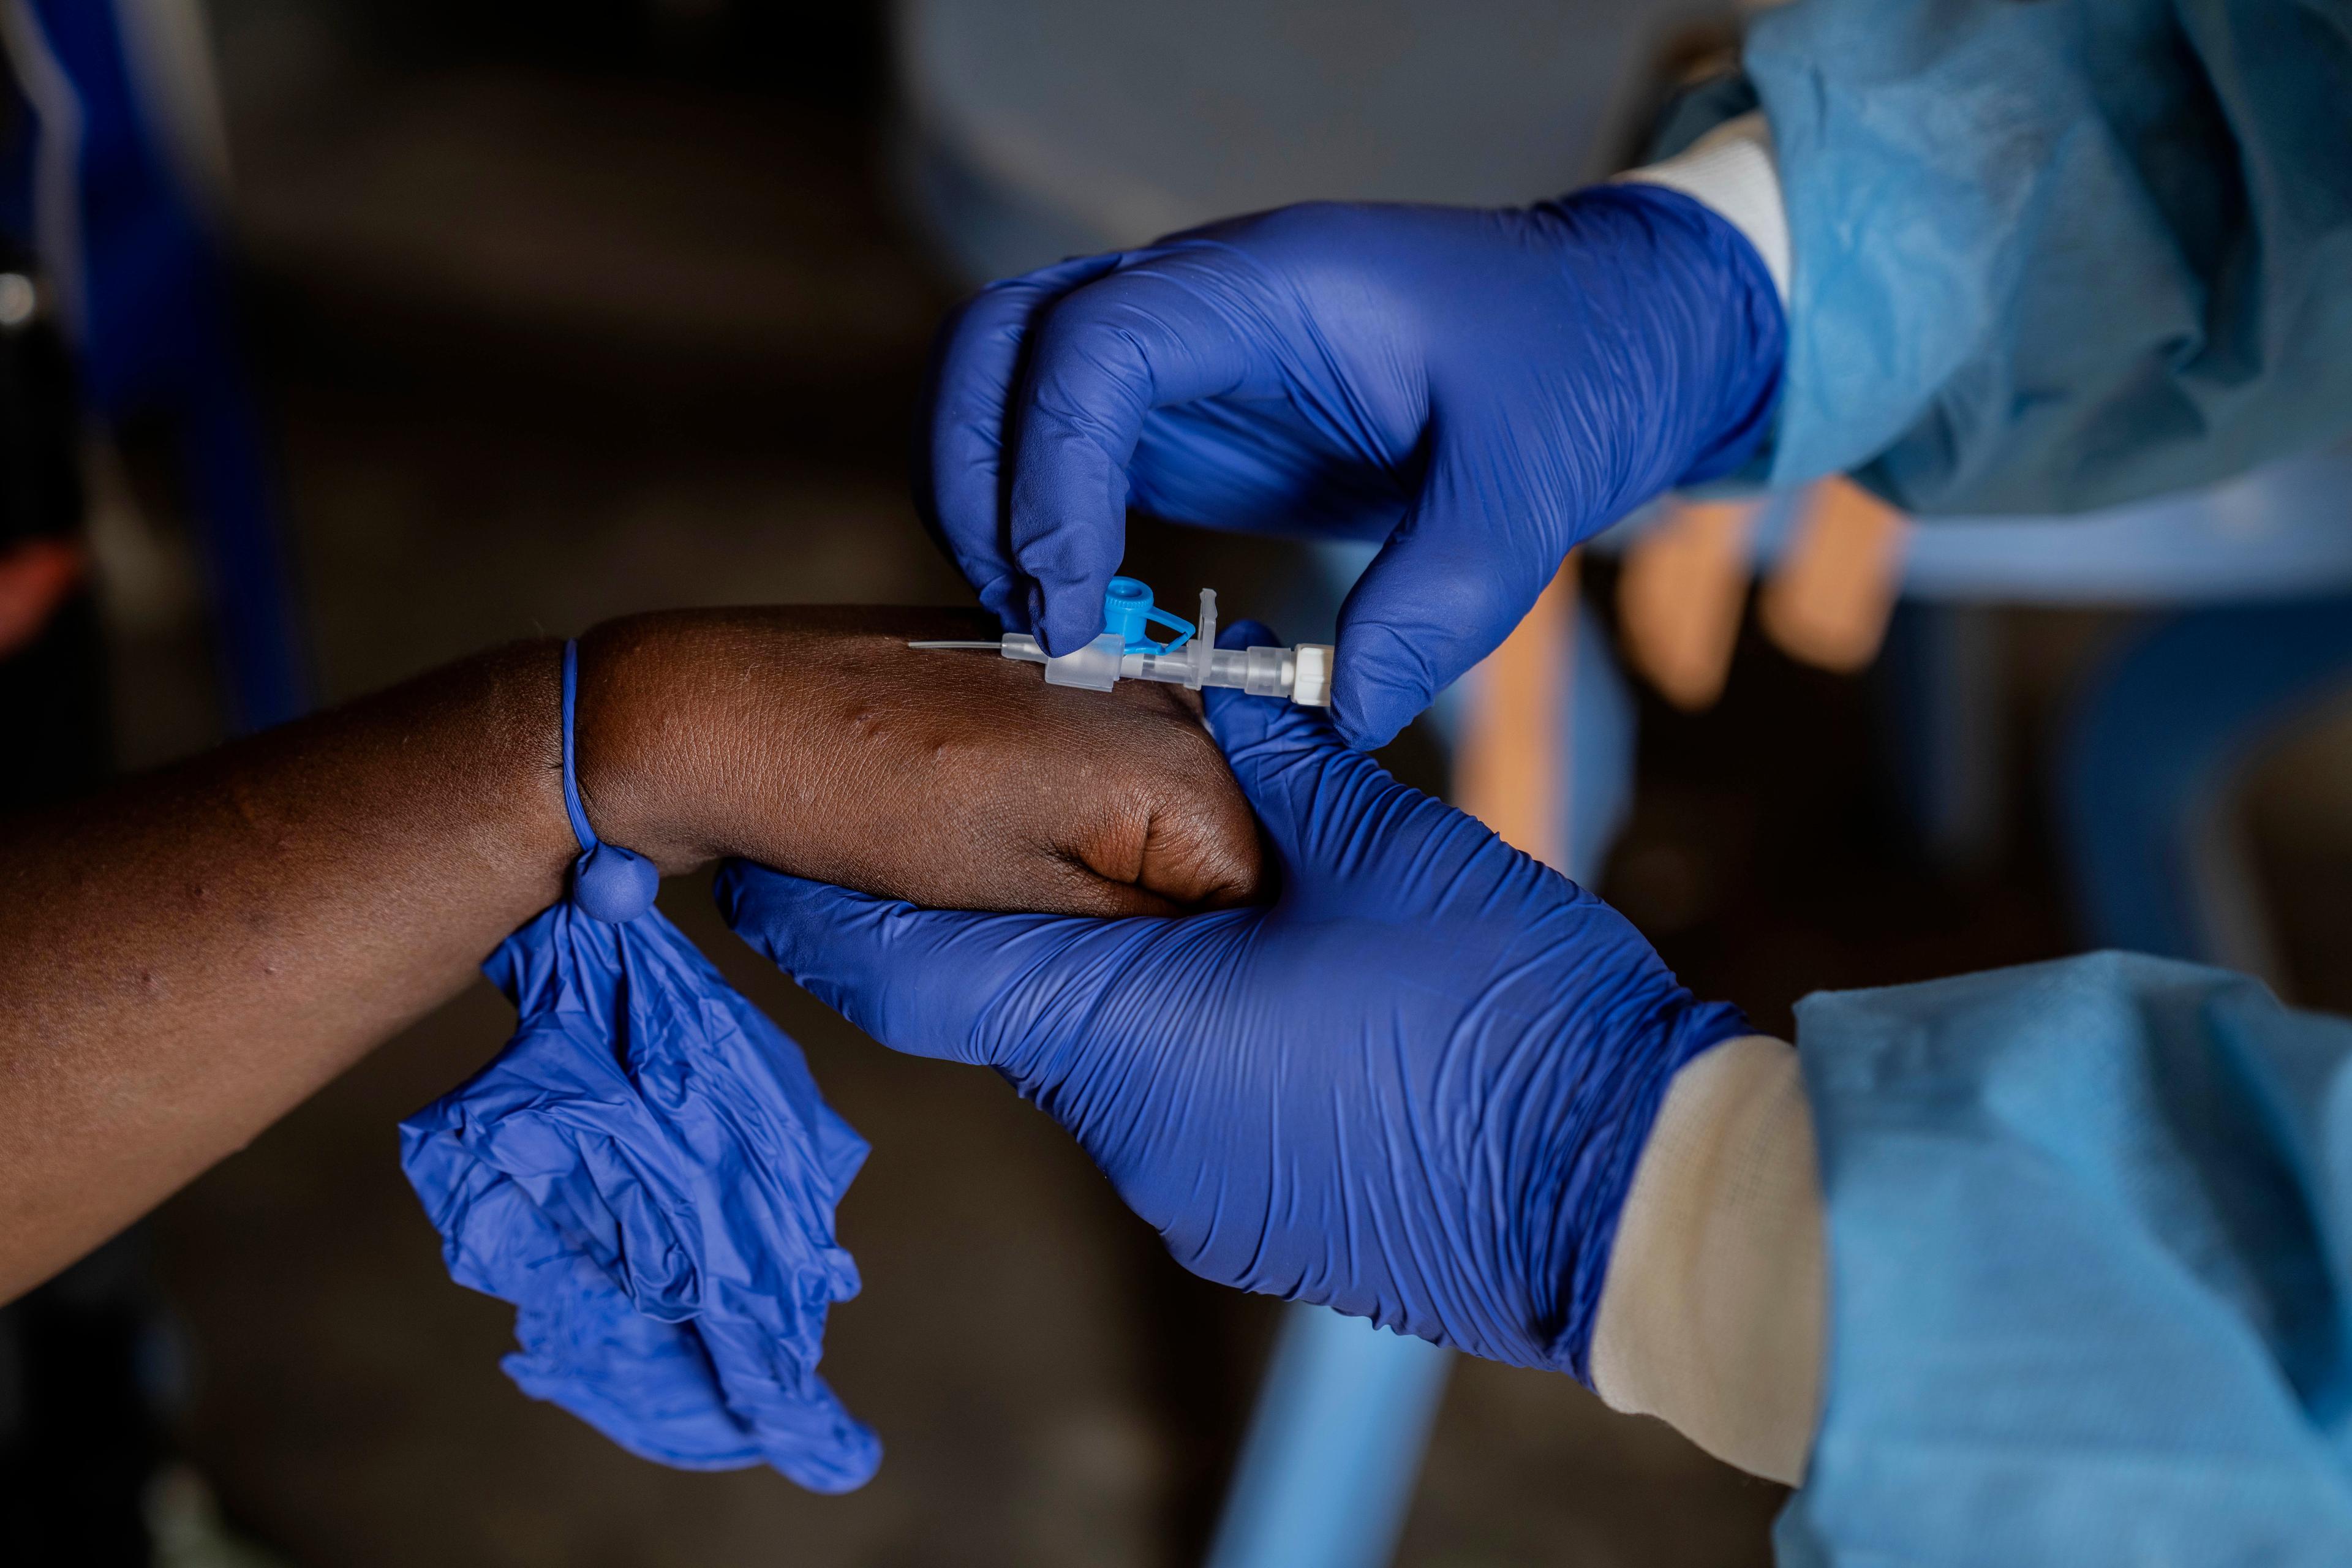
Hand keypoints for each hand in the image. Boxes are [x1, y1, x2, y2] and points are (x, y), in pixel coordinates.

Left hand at [574, 607, 1259, 914]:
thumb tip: (1200, 960)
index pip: (1251, 893)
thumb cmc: (858, 802)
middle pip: (1207, 849)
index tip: (1117, 980)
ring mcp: (1110, 671)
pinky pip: (1102, 770)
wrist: (727, 708)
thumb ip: (1134, 930)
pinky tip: (988, 833)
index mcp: (1171, 759)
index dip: (1189, 957)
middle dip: (1153, 911)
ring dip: (1106, 866)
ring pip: (1154, 813)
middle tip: (1057, 947)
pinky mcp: (1057, 668)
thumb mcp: (1014, 903)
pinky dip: (1066, 817)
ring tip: (1004, 878)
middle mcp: (1161, 698)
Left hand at [717, 624, 1746, 1377]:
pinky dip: (1181, 1039)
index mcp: (1121, 1028)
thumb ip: (1264, 760)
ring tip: (1204, 894)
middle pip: (1008, 1004)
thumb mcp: (1379, 843)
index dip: (823, 910)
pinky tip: (1273, 992)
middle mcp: (1125, 1133)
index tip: (760, 859)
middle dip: (1010, 910)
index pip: (907, 973)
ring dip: (1118, 972)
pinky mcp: (1248, 1224)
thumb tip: (1215, 701)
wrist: (1627, 1197)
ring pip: (1098, 1053)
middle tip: (1031, 813)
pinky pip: (1171, 1110)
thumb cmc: (1501, 1013)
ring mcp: (1188, 1195)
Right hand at [921, 185, 1782, 747]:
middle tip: (1029, 623)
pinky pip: (1058, 448)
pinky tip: (1082, 617)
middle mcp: (1199, 303)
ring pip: (1002, 385)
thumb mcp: (1532, 491)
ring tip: (1044, 628)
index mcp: (1273, 289)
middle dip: (972, 480)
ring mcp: (1182, 355)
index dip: (1051, 476)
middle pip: (998, 342)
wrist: (1605, 327)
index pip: (1095, 346)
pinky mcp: (1185, 414)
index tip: (1073, 609)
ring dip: (984, 500)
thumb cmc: (1578, 369)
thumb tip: (1336, 720)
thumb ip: (1436, 608)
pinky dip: (1033, 524)